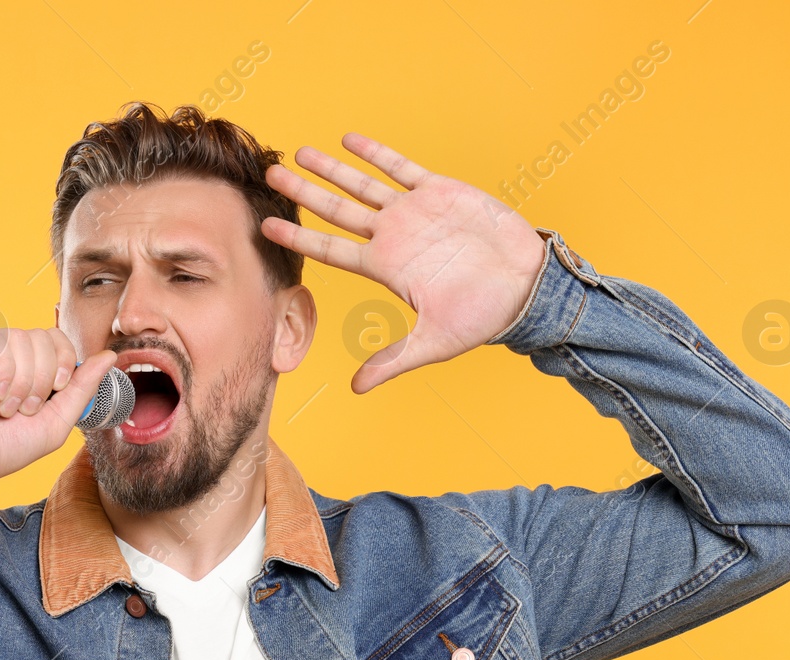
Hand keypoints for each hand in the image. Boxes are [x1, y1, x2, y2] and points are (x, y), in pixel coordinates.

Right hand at [0, 325, 116, 484]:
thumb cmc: (3, 448)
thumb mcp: (56, 423)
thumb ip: (83, 389)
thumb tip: (109, 357)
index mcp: (30, 369)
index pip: (56, 338)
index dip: (62, 361)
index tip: (56, 390)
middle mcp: (5, 356)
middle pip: (41, 337)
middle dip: (40, 379)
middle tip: (22, 408)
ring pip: (18, 337)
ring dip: (19, 381)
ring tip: (3, 407)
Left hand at [263, 133, 546, 392]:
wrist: (525, 286)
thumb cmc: (482, 316)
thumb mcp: (433, 343)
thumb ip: (392, 361)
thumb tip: (356, 389)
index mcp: (384, 267)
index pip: (329, 250)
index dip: (297, 238)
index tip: (265, 227)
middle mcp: (391, 236)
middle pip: (335, 210)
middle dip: (302, 193)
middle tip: (269, 175)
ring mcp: (412, 212)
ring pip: (361, 184)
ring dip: (331, 168)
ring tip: (299, 153)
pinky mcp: (439, 191)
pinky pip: (401, 166)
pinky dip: (376, 153)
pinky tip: (349, 140)